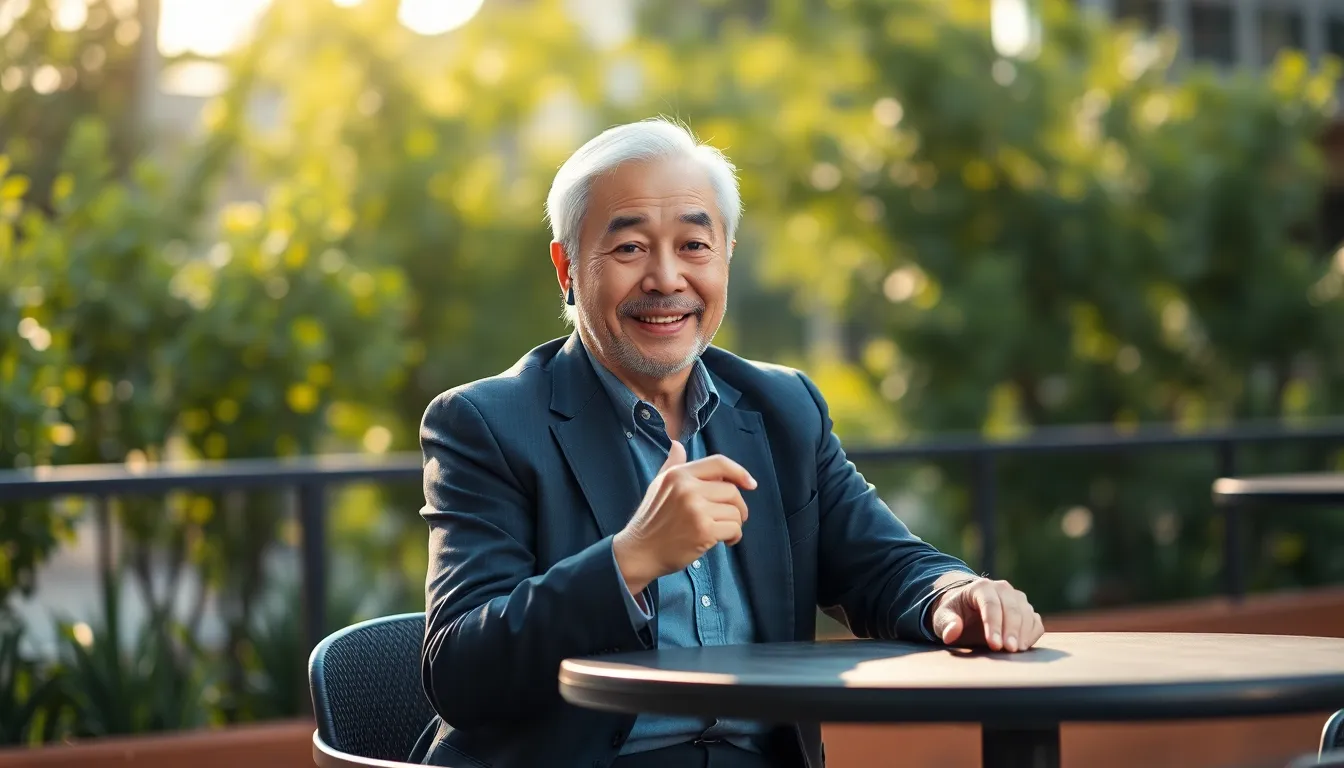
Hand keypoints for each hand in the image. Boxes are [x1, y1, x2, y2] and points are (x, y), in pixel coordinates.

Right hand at [612, 440, 755, 594]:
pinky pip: (734, 529)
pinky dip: (734, 537)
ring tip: (724, 531)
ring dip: (735, 524)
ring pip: (735, 511)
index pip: (719, 464)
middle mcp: (687, 488)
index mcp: (679, 474)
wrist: (639, 551)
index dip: (739, 472)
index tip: (751, 484)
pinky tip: (725, 541)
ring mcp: (696, 509)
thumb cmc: (651, 520)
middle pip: (732, 491)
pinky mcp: (703, 531)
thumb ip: (672, 465)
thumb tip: (678, 444)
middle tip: (733, 518)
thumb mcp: (658, 485)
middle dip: (738, 507)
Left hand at [929, 577, 1043, 652]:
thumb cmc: (955, 613)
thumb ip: (947, 623)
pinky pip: (1035, 621)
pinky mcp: (1026, 610)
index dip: (993, 625)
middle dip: (1010, 630)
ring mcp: (1016, 598)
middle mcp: (1002, 589)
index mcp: (981, 587)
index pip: (990, 604)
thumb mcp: (943, 617)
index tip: (993, 645)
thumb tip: (952, 633)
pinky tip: (1024, 646)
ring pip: (1026, 614)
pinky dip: (1032, 634)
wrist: (967, 607)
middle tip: (1008, 650)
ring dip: (1023, 633)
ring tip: (1016, 651)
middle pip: (1011, 608)